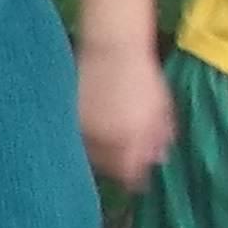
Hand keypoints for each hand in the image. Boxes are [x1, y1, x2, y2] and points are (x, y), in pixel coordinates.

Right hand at [80, 47, 176, 189]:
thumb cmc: (142, 76)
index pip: (128, 172)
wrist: (111, 48)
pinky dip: (86, 142)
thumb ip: (159, 135)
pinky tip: (94, 135)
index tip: (139, 180)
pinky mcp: (67, 118)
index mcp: (128, 139)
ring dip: (100, 156)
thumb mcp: (160, 107)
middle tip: (125, 164)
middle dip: (117, 168)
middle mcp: (102, 140)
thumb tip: (158, 159)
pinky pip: (76, 140)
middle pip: (106, 168)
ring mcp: (82, 129)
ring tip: (109, 148)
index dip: (135, 178)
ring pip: (89, 155)